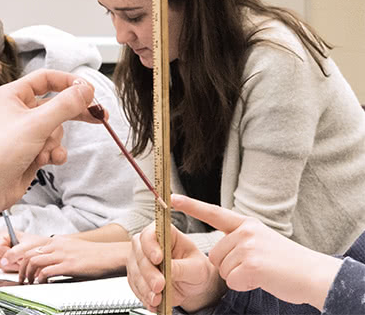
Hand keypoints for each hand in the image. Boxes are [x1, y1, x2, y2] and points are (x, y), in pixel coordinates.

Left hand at [0, 70, 96, 272]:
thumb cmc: (2, 152)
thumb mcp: (38, 124)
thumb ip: (65, 105)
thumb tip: (86, 89)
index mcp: (13, 95)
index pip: (47, 78)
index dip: (69, 82)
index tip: (89, 90)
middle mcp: (19, 109)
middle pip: (57, 104)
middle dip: (73, 114)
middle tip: (98, 115)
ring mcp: (27, 130)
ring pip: (57, 128)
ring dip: (54, 142)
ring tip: (43, 151)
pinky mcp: (32, 148)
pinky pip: (54, 145)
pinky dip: (53, 153)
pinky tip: (46, 161)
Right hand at [0, 230, 47, 270]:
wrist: (48, 250)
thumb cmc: (38, 244)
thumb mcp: (26, 247)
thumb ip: (13, 253)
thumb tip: (3, 262)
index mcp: (4, 236)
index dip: (6, 255)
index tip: (16, 257)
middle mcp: (3, 245)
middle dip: (11, 262)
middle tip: (22, 261)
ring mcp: (6, 255)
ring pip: (3, 266)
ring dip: (14, 266)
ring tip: (24, 262)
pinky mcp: (10, 263)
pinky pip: (8, 270)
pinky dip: (16, 269)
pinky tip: (23, 265)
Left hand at [19, 237, 129, 283]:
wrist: (109, 255)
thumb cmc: (93, 254)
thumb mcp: (71, 248)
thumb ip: (57, 252)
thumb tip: (45, 263)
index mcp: (57, 240)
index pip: (31, 246)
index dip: (19, 256)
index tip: (15, 264)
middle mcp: (57, 245)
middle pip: (29, 253)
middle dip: (20, 266)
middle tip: (20, 277)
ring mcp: (62, 255)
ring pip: (35, 261)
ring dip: (28, 274)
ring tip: (29, 282)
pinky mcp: (69, 265)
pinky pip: (47, 271)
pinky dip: (40, 278)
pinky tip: (41, 283)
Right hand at [127, 221, 221, 311]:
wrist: (193, 284)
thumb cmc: (196, 269)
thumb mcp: (197, 268)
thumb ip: (182, 268)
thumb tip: (169, 269)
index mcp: (165, 234)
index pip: (150, 233)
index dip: (151, 245)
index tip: (158, 259)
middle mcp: (148, 244)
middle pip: (139, 253)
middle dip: (149, 272)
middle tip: (159, 285)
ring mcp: (140, 260)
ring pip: (135, 271)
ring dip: (145, 287)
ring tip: (157, 298)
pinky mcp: (136, 276)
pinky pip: (135, 286)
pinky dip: (143, 296)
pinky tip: (153, 302)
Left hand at [172, 194, 342, 309]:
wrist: (313, 275)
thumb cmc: (285, 263)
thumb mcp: (261, 241)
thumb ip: (239, 240)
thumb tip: (216, 254)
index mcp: (246, 223)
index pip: (213, 212)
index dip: (190, 205)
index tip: (170, 198)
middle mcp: (245, 231)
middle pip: (214, 254)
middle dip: (228, 266)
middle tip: (254, 266)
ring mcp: (248, 247)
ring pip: (222, 269)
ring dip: (237, 276)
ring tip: (260, 271)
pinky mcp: (251, 264)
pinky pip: (231, 281)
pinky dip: (243, 285)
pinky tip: (261, 279)